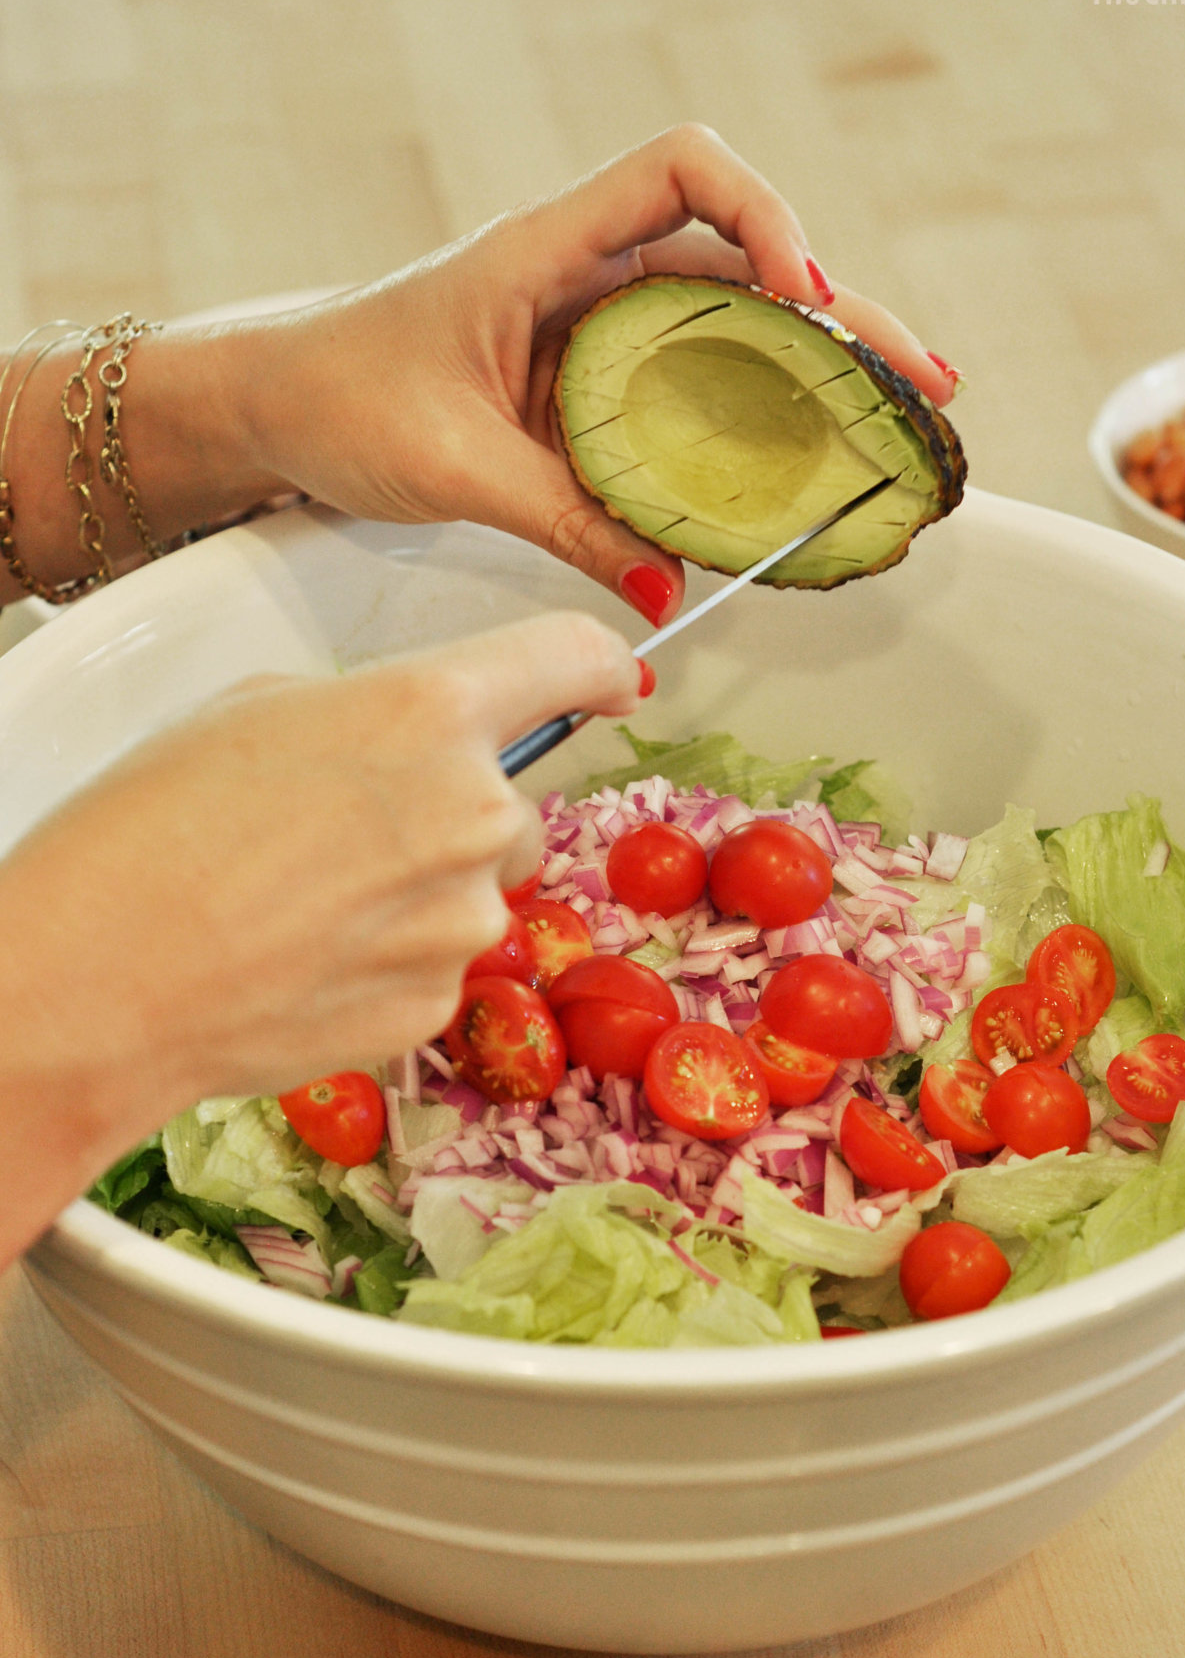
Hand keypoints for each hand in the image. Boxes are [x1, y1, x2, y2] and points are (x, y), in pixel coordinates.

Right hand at [0, 613, 642, 1263]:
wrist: (100, 978)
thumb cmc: (148, 830)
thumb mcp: (258, 713)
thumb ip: (371, 714)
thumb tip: (407, 745)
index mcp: (428, 710)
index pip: (568, 657)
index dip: (596, 664)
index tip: (612, 678)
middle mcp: (473, 811)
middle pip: (513, 802)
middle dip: (453, 814)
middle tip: (345, 834)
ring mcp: (464, 918)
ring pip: (473, 891)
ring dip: (418, 893)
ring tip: (304, 903)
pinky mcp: (438, 1000)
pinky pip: (437, 964)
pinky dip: (389, 959)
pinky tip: (306, 959)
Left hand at [236, 124, 954, 622]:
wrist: (277, 408)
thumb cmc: (340, 397)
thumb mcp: (456, 467)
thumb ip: (565, 525)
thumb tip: (661, 599)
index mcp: (548, 249)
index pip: (685, 171)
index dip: (765, 217)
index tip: (806, 302)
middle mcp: (589, 274)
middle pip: (745, 261)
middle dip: (843, 316)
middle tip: (923, 384)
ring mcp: (599, 330)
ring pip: (734, 329)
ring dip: (818, 373)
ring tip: (898, 426)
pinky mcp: (596, 387)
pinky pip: (694, 396)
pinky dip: (754, 426)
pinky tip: (803, 470)